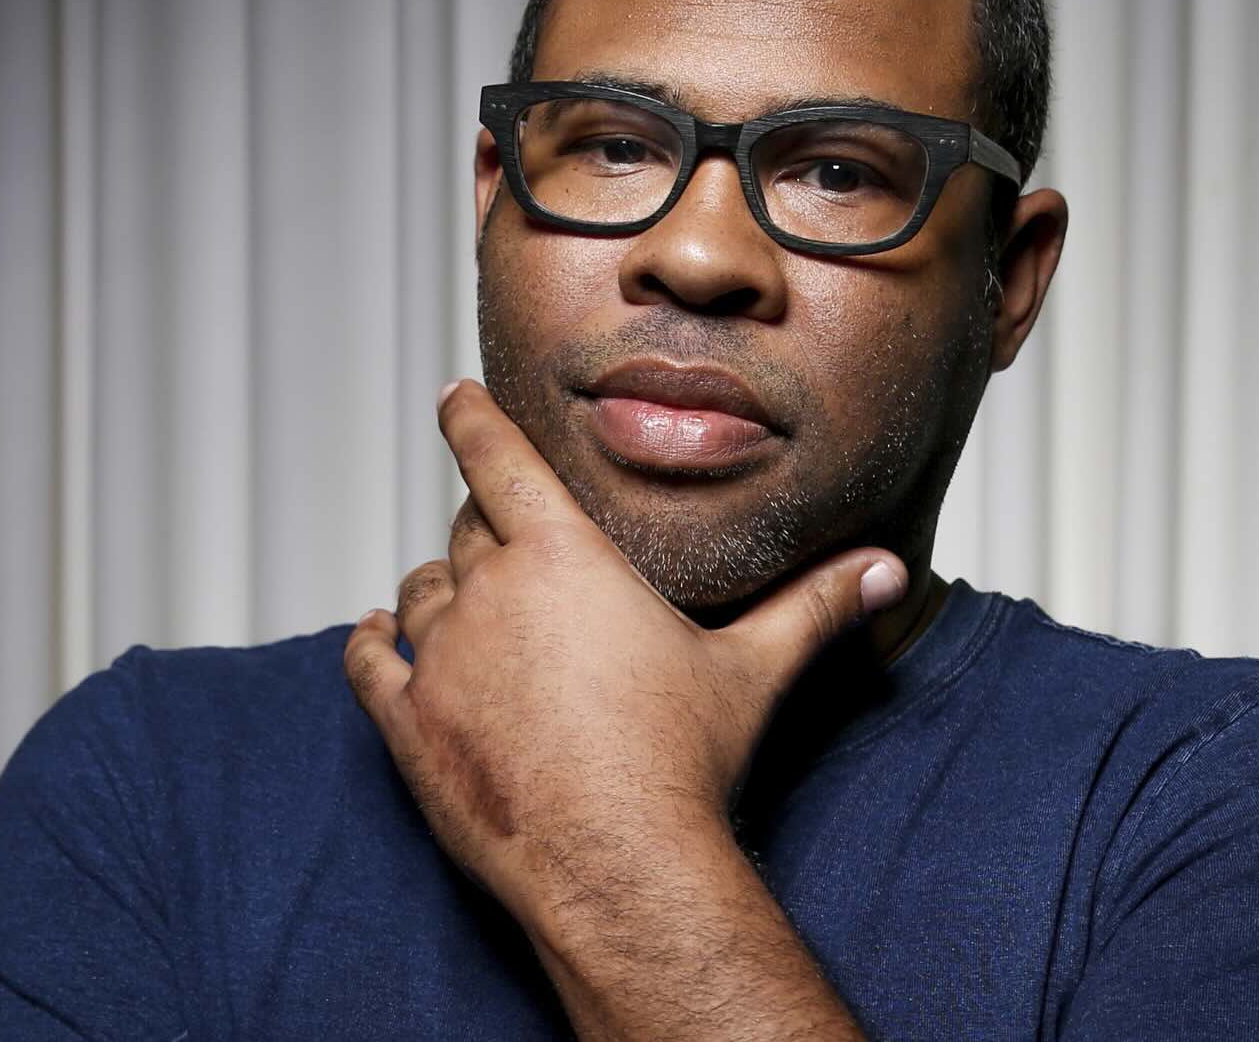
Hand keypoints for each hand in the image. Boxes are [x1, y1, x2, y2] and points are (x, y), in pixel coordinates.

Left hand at [343, 379, 906, 926]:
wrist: (618, 865)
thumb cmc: (683, 763)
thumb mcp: (753, 671)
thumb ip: (815, 606)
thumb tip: (890, 569)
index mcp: (564, 558)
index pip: (502, 460)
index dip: (473, 419)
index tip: (453, 395)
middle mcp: (491, 594)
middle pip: (466, 532)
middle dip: (480, 526)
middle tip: (497, 532)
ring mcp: (440, 660)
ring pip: (419, 593)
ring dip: (434, 588)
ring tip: (452, 594)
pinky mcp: (409, 725)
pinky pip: (369, 664)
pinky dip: (369, 644)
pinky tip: (372, 636)